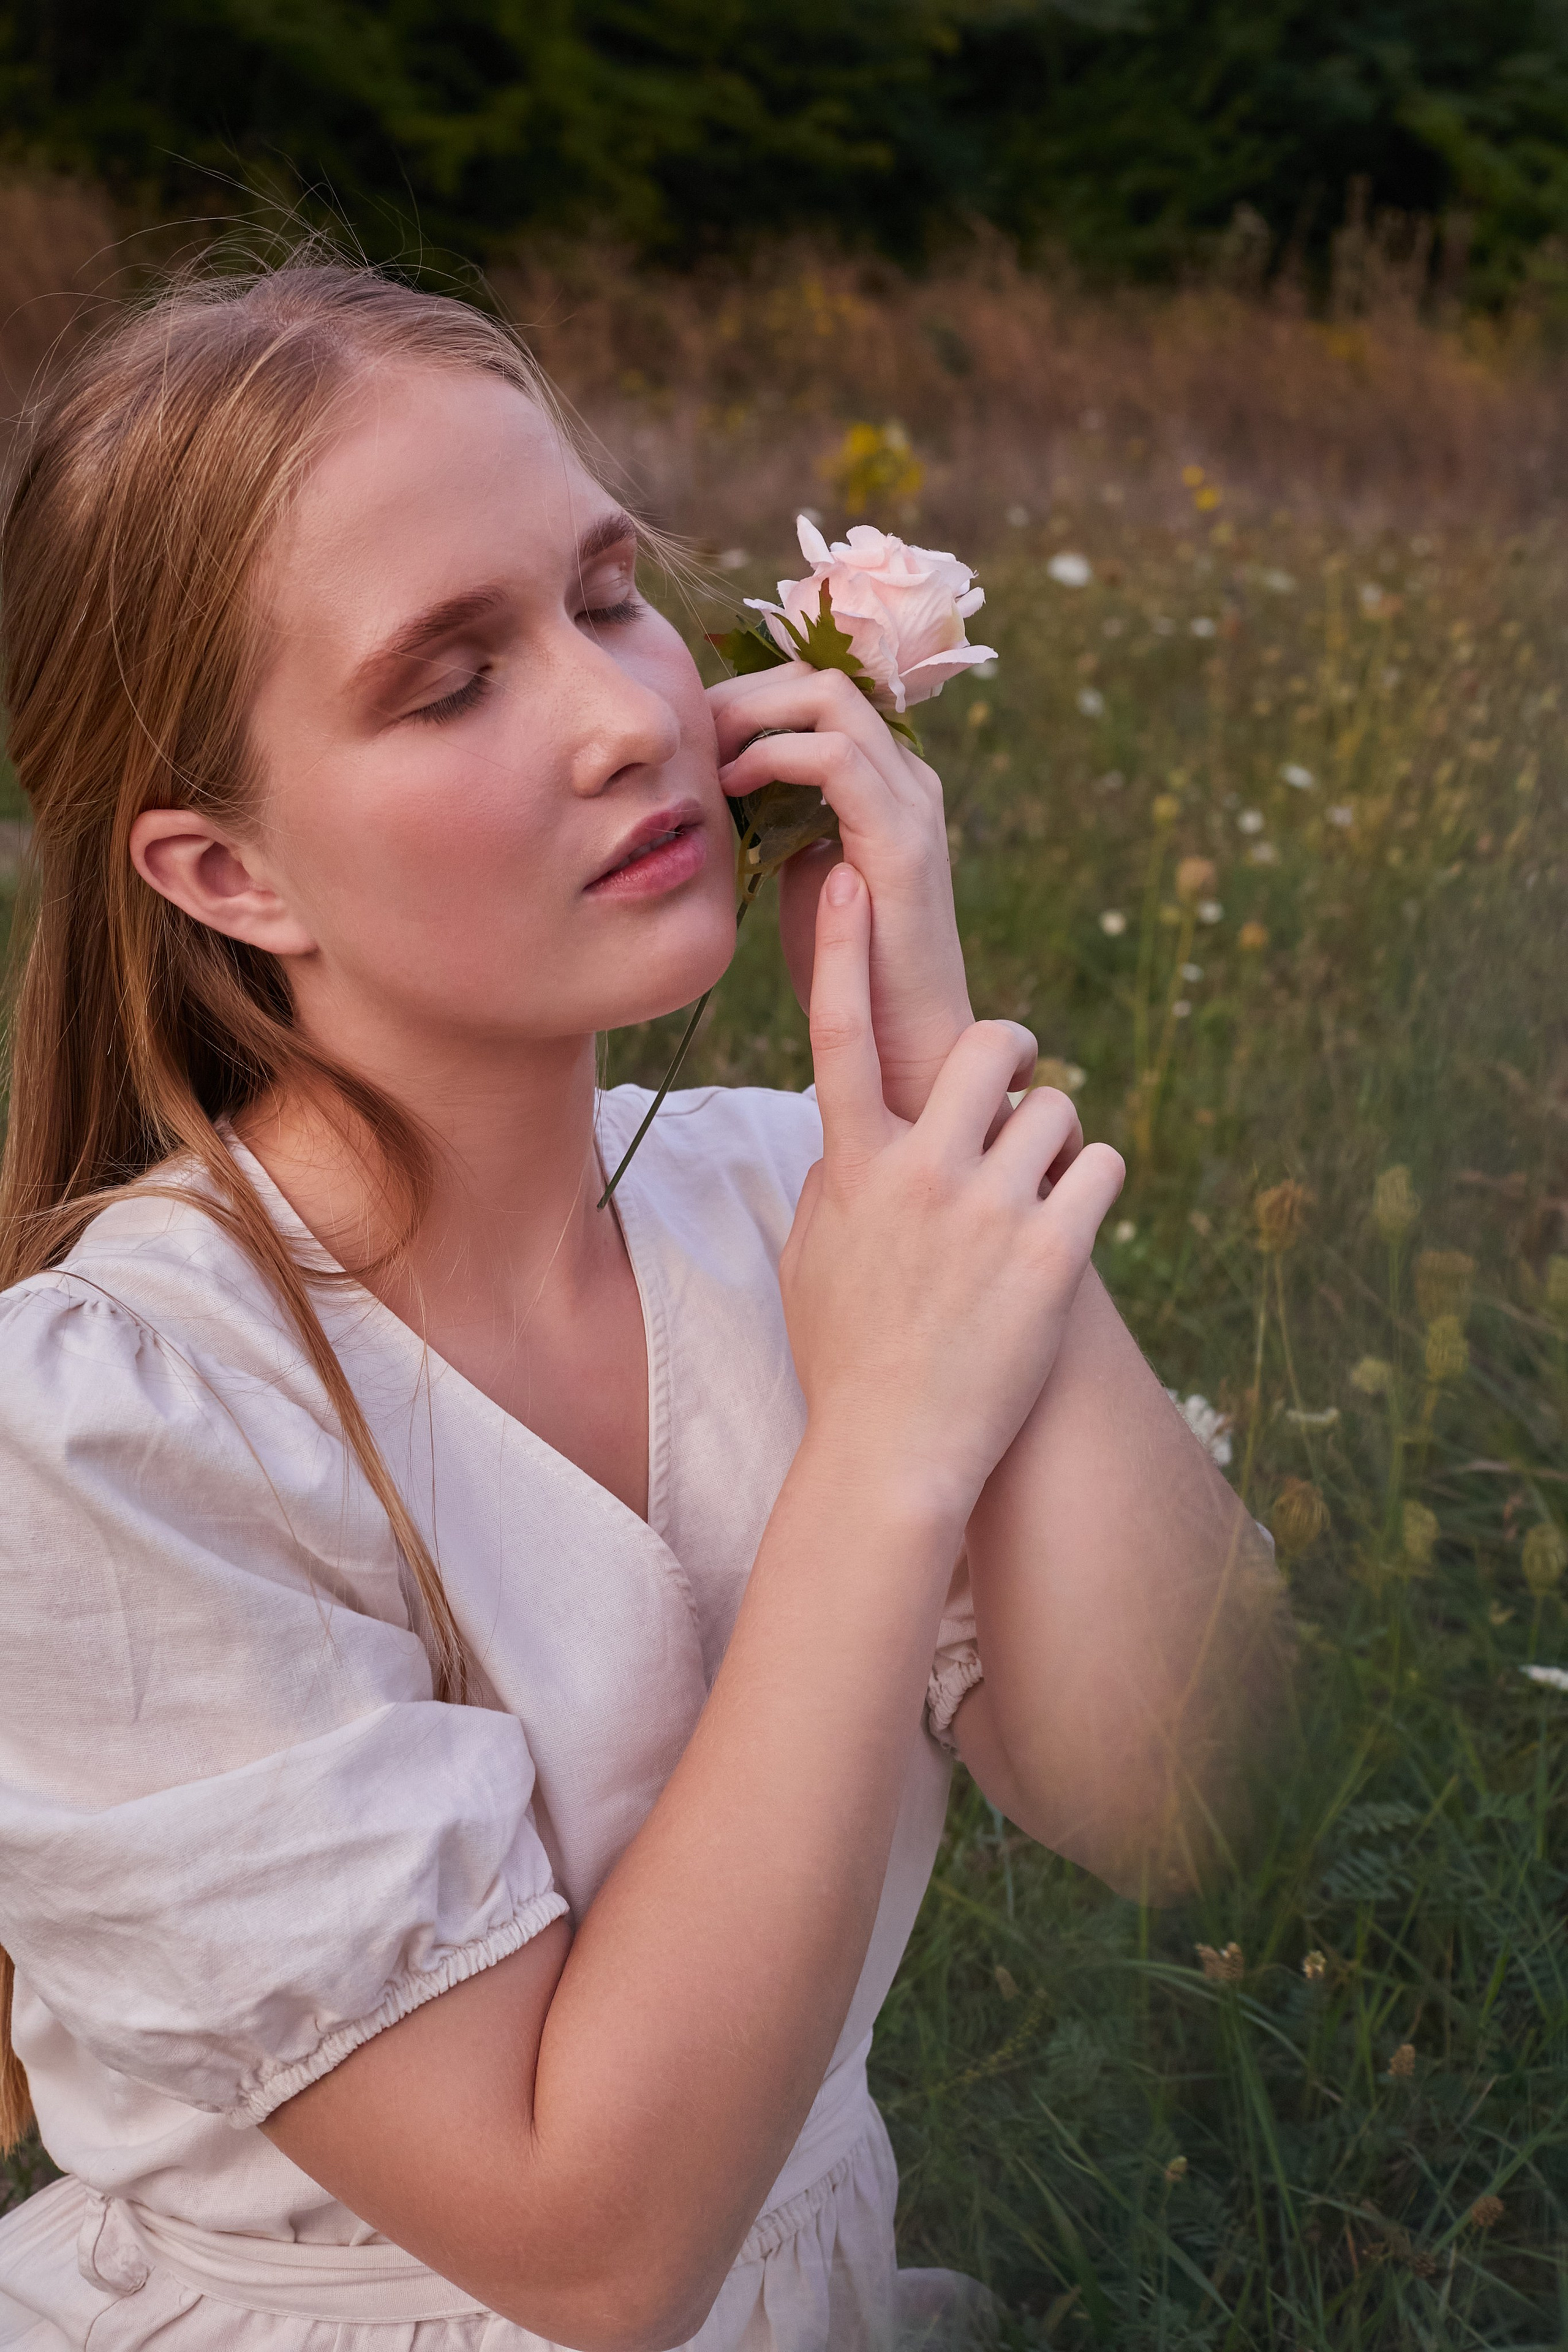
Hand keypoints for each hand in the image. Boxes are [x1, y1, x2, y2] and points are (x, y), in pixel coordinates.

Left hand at [709, 663, 971, 1120]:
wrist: (903, 1044)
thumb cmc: (848, 969)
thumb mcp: (802, 870)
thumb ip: (780, 819)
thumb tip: (723, 780)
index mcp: (888, 781)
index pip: (820, 694)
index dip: (752, 694)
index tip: (695, 728)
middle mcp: (908, 778)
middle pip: (824, 678)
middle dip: (744, 692)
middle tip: (690, 729)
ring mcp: (911, 803)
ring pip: (831, 698)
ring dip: (751, 713)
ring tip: (705, 751)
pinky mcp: (901, 840)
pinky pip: (834, 758)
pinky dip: (772, 756)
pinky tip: (731, 786)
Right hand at [780, 861, 1124, 1529]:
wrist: (896, 1454)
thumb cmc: (847, 1355)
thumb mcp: (811, 1254)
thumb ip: (833, 1177)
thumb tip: (848, 1133)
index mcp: (851, 1164)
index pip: (838, 1036)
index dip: (839, 952)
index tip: (845, 883)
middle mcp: (917, 1172)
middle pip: (995, 1044)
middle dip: (1016, 1058)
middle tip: (1015, 1096)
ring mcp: (986, 1210)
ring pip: (1058, 1107)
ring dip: (1055, 1141)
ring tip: (1033, 1198)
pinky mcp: (1051, 1252)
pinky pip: (1100, 1166)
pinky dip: (1091, 1188)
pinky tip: (1065, 1230)